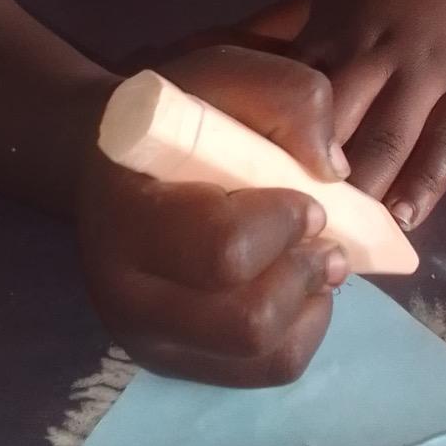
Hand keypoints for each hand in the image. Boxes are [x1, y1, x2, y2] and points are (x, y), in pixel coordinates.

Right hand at [76, 47, 349, 386]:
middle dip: (305, 272)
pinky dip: (304, 327)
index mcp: (127, 218)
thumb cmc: (173, 119)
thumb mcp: (224, 75)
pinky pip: (269, 370)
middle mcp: (127, 297)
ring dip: (312, 301)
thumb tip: (334, 171)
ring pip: (264, 354)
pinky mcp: (180, 366)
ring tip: (315, 258)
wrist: (112, 168)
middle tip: (323, 235)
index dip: (285, 225)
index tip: (308, 196)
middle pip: (248, 322)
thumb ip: (286, 98)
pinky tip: (297, 284)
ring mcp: (151, 342)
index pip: (223, 251)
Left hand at [247, 0, 445, 232]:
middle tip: (290, 229)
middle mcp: (377, 54)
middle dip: (313, 177)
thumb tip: (196, 46)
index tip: (245, 189)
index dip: (269, 144)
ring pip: (391, 138)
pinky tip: (405, 218)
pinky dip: (427, 182)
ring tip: (342, 237)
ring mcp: (427, 72)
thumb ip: (268, 27)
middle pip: (338, 124)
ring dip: (366, 188)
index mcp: (333, 32)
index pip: (292, 96)